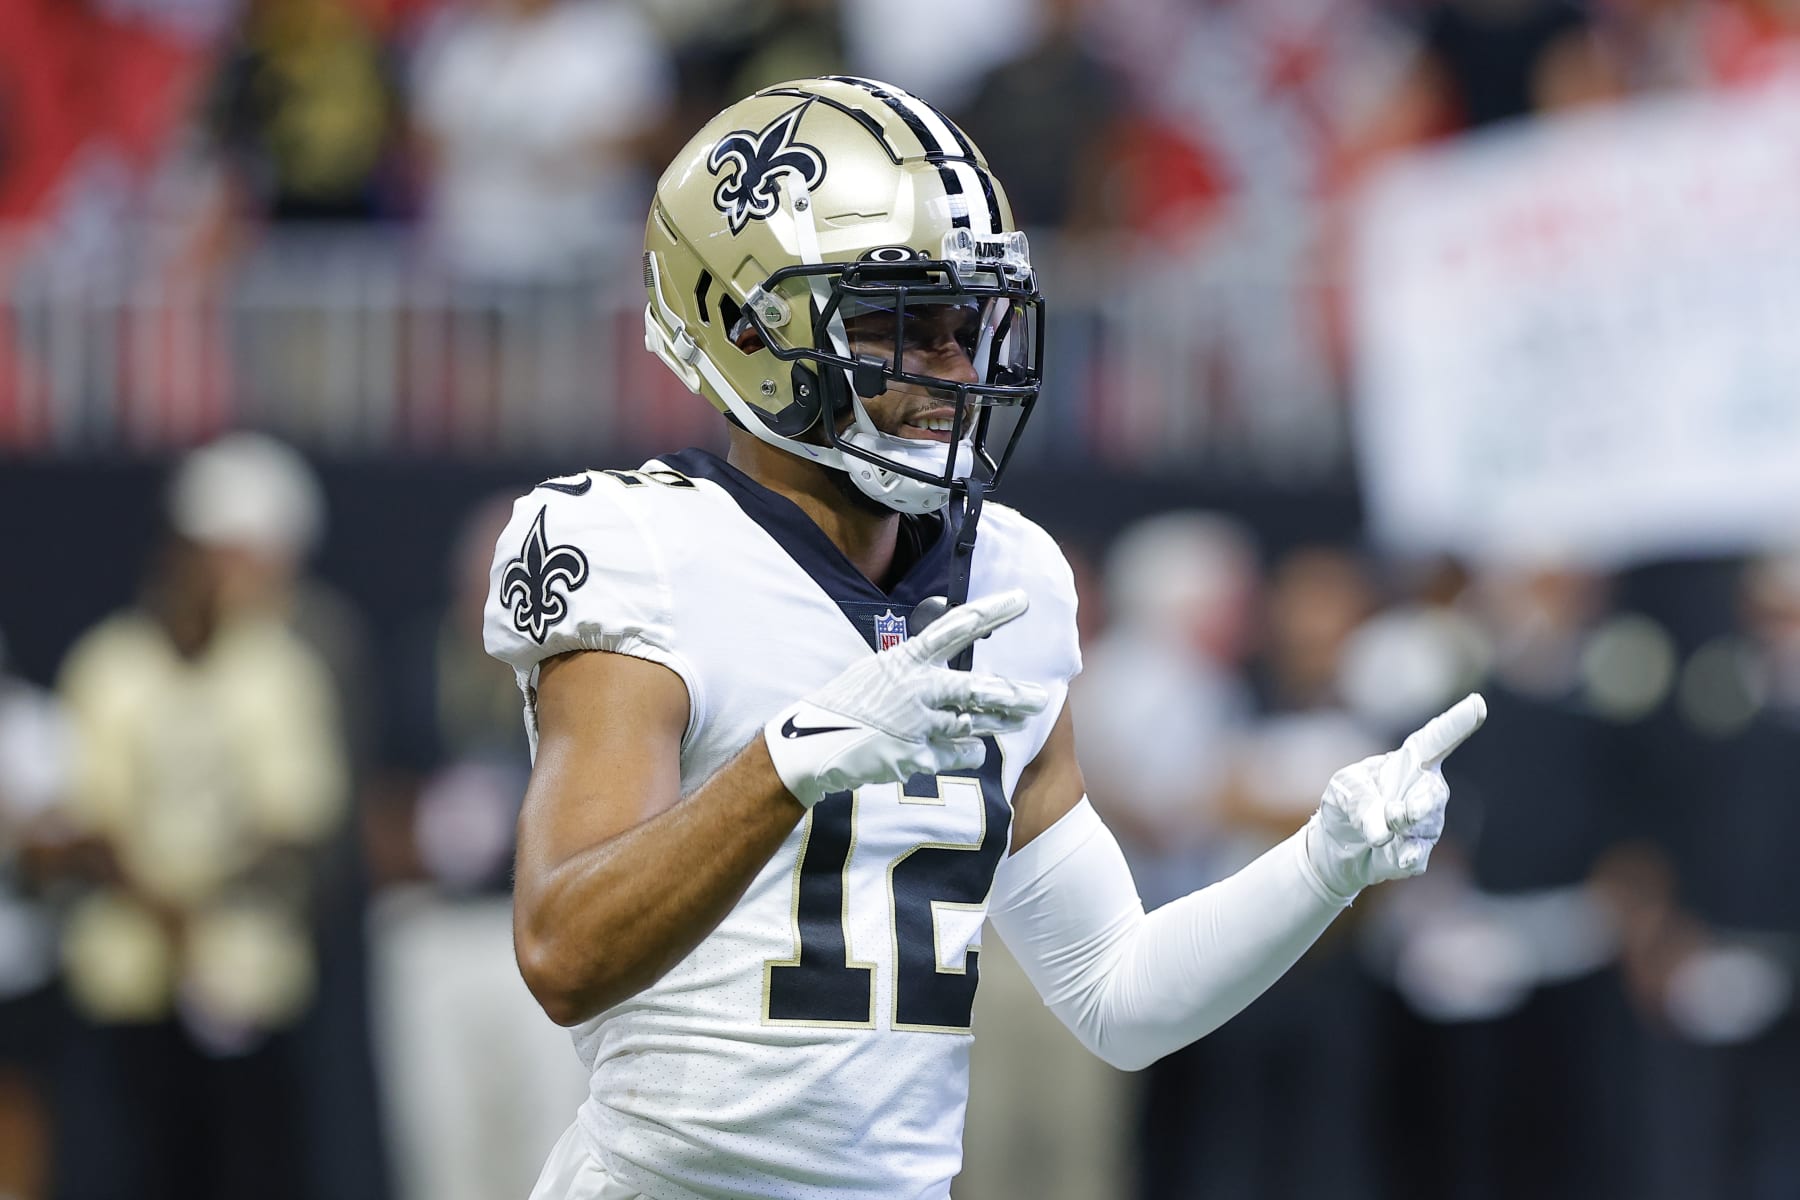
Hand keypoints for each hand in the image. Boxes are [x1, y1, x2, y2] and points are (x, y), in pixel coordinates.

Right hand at [763, 589, 1048, 807]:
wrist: (809, 746)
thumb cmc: (846, 705)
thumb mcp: (876, 673)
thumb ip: (915, 670)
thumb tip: (951, 670)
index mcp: (905, 660)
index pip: (955, 629)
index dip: (991, 613)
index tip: (1021, 601)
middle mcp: (915, 689)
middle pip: (975, 689)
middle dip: (1012, 694)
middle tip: (1040, 696)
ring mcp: (916, 725)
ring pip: (972, 724)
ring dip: (1001, 721)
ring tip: (1024, 717)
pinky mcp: (915, 758)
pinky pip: (957, 755)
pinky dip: (967, 753)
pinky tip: (974, 750)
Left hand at [1305, 693, 1486, 898]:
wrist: (1336, 846)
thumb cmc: (1345, 802)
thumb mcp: (1343, 789)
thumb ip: (1361, 801)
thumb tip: (1383, 831)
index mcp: (1409, 761)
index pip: (1436, 738)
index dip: (1457, 722)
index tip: (1478, 704)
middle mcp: (1424, 790)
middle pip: (1434, 793)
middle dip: (1422, 803)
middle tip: (1400, 812)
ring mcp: (1426, 823)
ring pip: (1426, 826)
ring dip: (1401, 829)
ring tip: (1377, 834)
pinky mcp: (1417, 853)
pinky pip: (1417, 856)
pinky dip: (1405, 857)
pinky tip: (1398, 858)